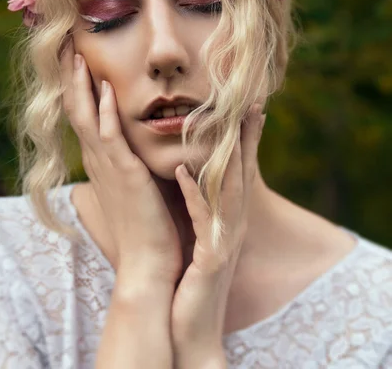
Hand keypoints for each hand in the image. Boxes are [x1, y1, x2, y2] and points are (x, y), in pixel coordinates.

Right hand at [60, 37, 183, 285]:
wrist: (148, 264)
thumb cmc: (147, 226)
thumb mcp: (135, 184)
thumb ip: (132, 161)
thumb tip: (141, 141)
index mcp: (101, 160)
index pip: (83, 114)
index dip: (76, 85)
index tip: (74, 58)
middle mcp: (97, 159)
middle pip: (75, 108)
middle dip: (69, 76)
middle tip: (64, 45)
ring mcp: (107, 166)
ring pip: (85, 116)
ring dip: (79, 84)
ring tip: (74, 54)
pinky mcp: (123, 173)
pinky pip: (108, 135)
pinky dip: (103, 110)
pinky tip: (103, 86)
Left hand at [170, 104, 265, 356]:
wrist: (191, 327)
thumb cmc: (193, 282)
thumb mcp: (202, 239)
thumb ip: (204, 210)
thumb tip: (195, 179)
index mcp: (229, 220)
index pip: (241, 172)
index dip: (247, 141)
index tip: (248, 109)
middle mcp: (233, 226)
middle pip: (243, 174)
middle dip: (247, 138)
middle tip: (249, 104)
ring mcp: (225, 241)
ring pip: (229, 189)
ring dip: (228, 156)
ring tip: (225, 125)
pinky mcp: (210, 258)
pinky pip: (201, 218)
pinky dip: (193, 193)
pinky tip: (182, 171)